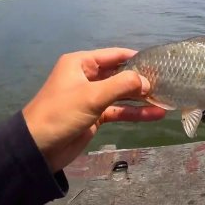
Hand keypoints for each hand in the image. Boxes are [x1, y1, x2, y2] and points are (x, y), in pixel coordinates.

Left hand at [22, 48, 165, 172]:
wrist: (37, 148)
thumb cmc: (60, 114)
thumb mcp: (91, 96)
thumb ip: (121, 85)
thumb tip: (147, 81)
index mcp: (81, 63)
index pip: (115, 55)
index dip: (136, 58)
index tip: (159, 62)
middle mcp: (87, 77)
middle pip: (120, 74)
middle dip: (141, 79)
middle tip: (168, 83)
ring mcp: (92, 97)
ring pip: (121, 94)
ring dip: (141, 98)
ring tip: (166, 99)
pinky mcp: (95, 116)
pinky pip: (119, 110)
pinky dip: (135, 112)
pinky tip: (155, 115)